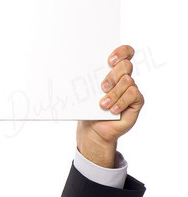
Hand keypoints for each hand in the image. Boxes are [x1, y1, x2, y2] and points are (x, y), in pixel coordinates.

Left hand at [76, 45, 143, 167]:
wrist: (93, 130)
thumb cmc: (88, 110)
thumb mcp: (85, 93)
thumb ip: (87, 80)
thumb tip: (75, 67)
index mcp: (112, 71)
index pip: (125, 53)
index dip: (121, 52)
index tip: (109, 60)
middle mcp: (123, 78)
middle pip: (125, 65)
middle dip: (112, 75)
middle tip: (101, 87)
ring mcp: (130, 89)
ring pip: (127, 80)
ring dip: (113, 93)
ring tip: (103, 104)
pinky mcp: (136, 101)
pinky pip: (132, 94)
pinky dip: (121, 102)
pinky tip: (112, 110)